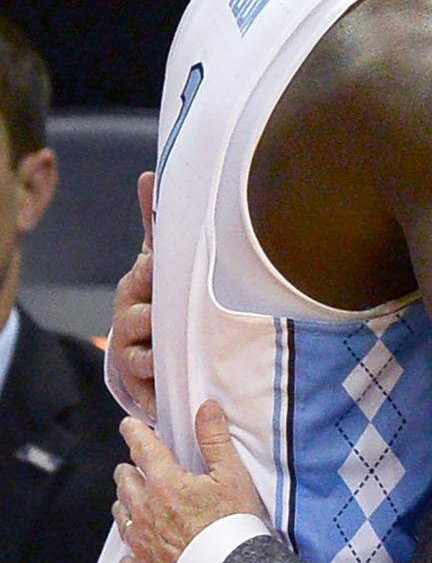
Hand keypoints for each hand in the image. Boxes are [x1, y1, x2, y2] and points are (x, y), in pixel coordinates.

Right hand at [108, 172, 156, 421]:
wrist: (146, 351)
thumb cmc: (157, 299)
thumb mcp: (160, 262)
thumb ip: (155, 222)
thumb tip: (149, 174)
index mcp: (136, 285)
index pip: (145, 273)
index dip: (153, 272)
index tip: (158, 268)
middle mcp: (129, 318)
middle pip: (144, 315)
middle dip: (158, 315)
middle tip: (168, 314)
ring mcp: (131, 351)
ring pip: (144, 353)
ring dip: (158, 354)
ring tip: (171, 356)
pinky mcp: (138, 382)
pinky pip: (147, 385)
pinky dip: (156, 388)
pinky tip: (167, 386)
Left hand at [114, 400, 265, 562]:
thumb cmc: (233, 526)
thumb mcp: (233, 476)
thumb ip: (215, 440)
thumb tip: (206, 407)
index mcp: (165, 482)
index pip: (141, 448)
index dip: (133, 432)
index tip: (129, 425)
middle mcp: (145, 509)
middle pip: (124, 481)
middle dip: (129, 470)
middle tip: (138, 467)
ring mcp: (141, 541)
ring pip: (120, 515)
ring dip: (126, 504)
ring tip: (136, 502)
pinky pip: (127, 560)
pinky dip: (131, 552)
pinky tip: (139, 550)